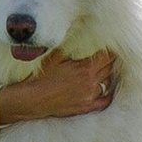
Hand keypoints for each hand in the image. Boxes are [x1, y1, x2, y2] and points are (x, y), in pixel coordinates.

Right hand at [0, 48, 114, 125]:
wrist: (32, 99)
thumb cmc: (41, 77)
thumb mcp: (55, 56)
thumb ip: (69, 46)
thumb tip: (77, 34)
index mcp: (85, 68)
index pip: (106, 56)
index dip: (108, 51)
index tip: (107, 49)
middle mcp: (90, 82)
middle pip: (108, 68)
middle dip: (107, 62)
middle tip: (104, 58)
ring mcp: (89, 96)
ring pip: (107, 83)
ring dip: (106, 76)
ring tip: (102, 72)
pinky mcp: (86, 107)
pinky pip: (104, 101)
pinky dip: (107, 95)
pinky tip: (106, 90)